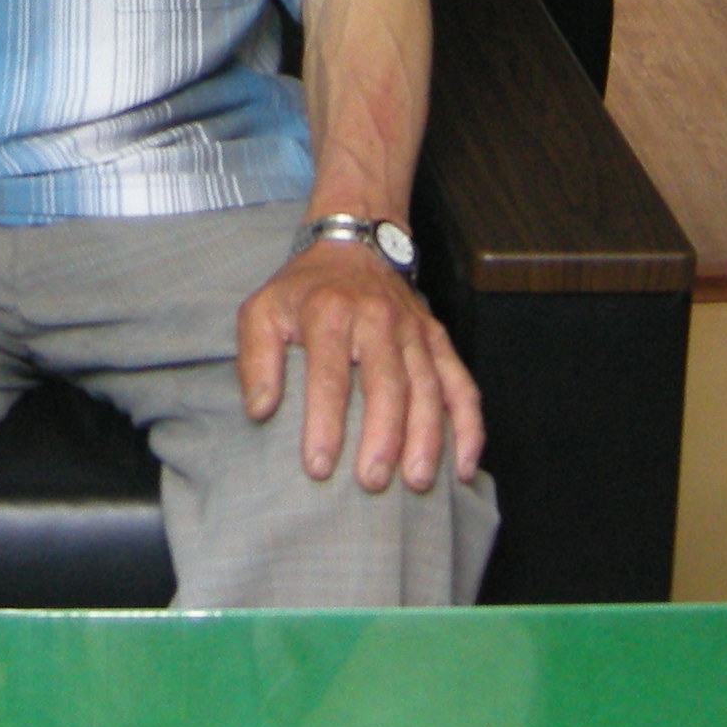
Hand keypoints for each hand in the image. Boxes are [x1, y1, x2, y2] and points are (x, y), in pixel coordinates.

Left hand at [236, 236, 483, 495]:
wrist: (354, 245)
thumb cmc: (304, 289)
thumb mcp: (262, 311)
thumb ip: (256, 360)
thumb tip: (261, 410)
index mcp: (330, 312)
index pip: (329, 375)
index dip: (325, 423)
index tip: (318, 467)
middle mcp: (378, 320)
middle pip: (387, 383)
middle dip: (382, 437)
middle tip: (371, 482)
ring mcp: (414, 331)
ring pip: (429, 387)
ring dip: (427, 437)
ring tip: (417, 481)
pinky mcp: (438, 340)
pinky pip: (462, 384)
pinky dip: (469, 426)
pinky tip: (463, 465)